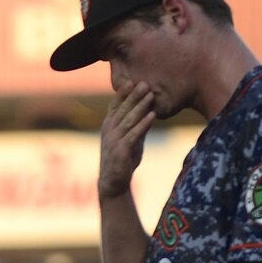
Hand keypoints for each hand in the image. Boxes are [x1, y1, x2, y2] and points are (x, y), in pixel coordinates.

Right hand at [98, 82, 155, 200]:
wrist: (113, 181)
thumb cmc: (122, 159)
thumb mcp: (130, 138)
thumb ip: (136, 125)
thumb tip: (149, 111)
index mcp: (109, 125)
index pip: (116, 105)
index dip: (123, 93)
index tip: (133, 80)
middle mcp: (109, 130)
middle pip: (123, 109)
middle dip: (134, 95)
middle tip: (144, 82)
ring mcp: (114, 140)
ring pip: (128, 120)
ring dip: (140, 106)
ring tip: (151, 94)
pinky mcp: (121, 150)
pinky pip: (133, 134)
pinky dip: (143, 124)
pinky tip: (152, 115)